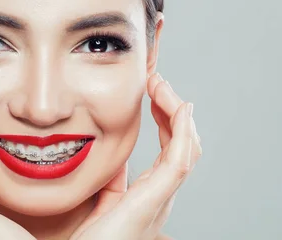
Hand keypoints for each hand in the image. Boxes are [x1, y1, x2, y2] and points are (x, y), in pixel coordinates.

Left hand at [70, 73, 201, 239]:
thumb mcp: (95, 201)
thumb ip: (106, 179)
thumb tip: (101, 157)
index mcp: (146, 194)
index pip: (167, 148)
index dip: (164, 118)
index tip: (150, 92)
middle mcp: (159, 196)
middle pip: (180, 144)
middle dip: (172, 109)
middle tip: (157, 82)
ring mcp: (159, 198)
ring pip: (185, 147)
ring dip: (177, 112)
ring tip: (160, 85)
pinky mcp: (153, 200)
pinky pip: (179, 159)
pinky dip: (183, 131)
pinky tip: (179, 107)